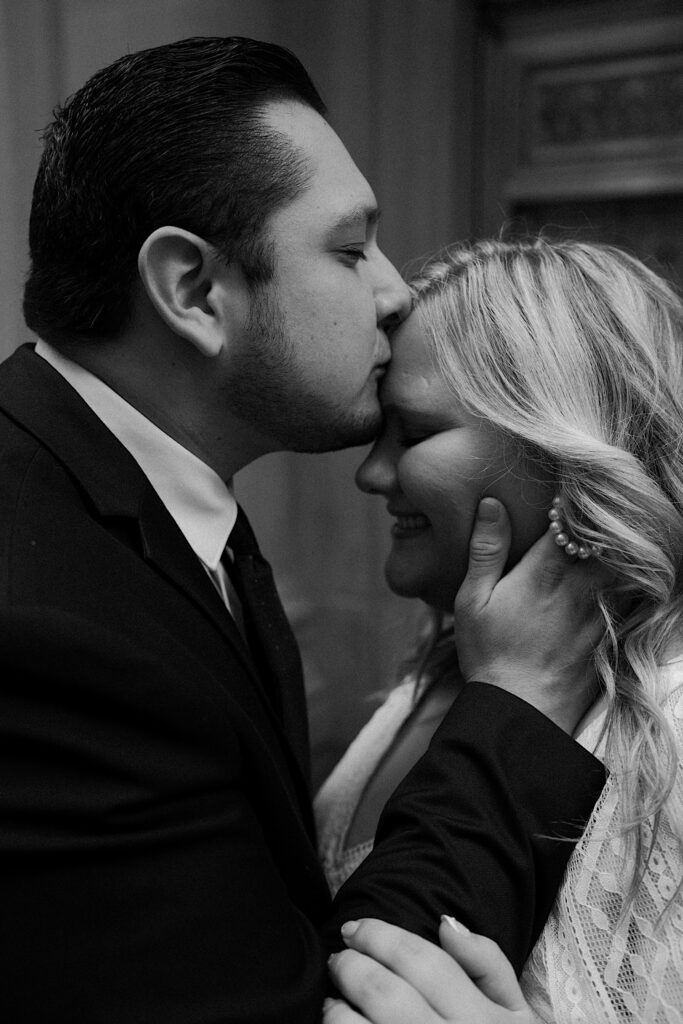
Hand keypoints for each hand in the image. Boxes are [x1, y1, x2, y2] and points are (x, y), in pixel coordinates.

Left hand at [324, 917, 533, 1022]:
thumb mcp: (518, 1015)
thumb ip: (487, 964)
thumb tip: (444, 923)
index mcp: (482, 1020)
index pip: (423, 962)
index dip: (382, 936)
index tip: (357, 928)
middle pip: (385, 992)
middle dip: (352, 965)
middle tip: (339, 956)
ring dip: (336, 1010)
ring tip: (332, 999)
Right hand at [453, 498, 606, 732]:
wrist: (522, 712)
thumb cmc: (489, 654)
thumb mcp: (471, 600)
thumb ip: (486, 549)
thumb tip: (492, 502)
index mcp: (545, 571)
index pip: (570, 517)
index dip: (573, 495)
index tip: (570, 481)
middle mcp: (581, 585)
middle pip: (607, 536)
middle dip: (603, 516)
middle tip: (598, 499)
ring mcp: (601, 610)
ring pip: (624, 563)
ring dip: (619, 544)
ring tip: (615, 528)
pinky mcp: (612, 632)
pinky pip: (632, 595)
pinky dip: (629, 577)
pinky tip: (622, 571)